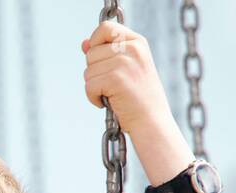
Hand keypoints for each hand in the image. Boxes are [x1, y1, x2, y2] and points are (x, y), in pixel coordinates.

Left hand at [81, 20, 169, 137]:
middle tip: (112, 85)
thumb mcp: (126, 68)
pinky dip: (93, 98)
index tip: (100, 60)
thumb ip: (106, 53)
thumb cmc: (137, 97)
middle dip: (94, 72)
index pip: (105, 28)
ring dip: (94, 87)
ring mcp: (125, 62)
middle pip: (91, 53)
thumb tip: (84, 44)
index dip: (95, 43)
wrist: (151, 121)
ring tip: (112, 94)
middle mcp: (133, 48)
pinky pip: (88, 85)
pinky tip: (108, 102)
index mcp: (137, 42)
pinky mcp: (116, 78)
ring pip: (88, 71)